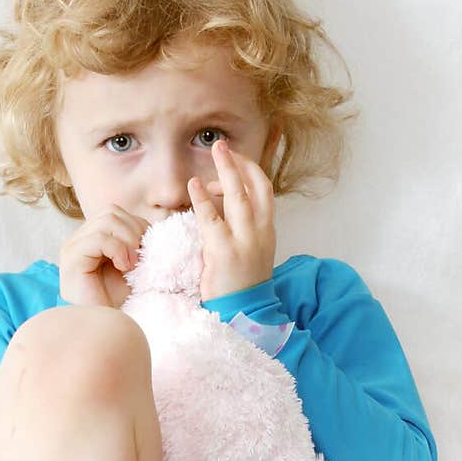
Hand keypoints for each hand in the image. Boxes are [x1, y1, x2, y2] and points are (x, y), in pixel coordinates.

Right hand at [59, 206, 149, 307]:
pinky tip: (123, 267)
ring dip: (128, 241)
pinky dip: (118, 249)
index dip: (137, 225)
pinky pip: (98, 238)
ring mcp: (72, 247)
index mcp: (92, 238)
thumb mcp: (133, 266)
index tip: (147, 249)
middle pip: (111, 212)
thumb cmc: (117, 301)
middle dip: (134, 231)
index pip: (115, 213)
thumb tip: (155, 225)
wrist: (105, 327)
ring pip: (106, 221)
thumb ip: (137, 244)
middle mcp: (79, 239)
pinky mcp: (71, 259)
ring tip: (132, 264)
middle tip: (140, 257)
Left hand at [187, 139, 275, 300]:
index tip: (236, 161)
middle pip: (255, 186)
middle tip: (222, 146)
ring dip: (225, 170)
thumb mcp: (253, 251)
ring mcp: (243, 240)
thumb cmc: (243, 284)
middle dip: (239, 162)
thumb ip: (246, 228)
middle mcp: (260, 231)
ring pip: (237, 196)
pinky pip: (211, 218)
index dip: (251, 171)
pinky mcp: (223, 251)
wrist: (246, 314)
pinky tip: (193, 185)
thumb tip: (227, 206)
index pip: (265, 191)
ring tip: (214, 152)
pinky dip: (203, 198)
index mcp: (268, 230)